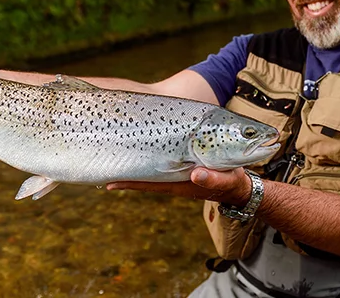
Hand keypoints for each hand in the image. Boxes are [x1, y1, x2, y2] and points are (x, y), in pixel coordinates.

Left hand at [106, 167, 253, 205]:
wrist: (240, 185)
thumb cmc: (233, 182)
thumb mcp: (227, 179)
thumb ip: (212, 178)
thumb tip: (195, 175)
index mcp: (181, 183)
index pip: (149, 183)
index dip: (129, 182)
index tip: (108, 182)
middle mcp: (174, 178)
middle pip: (142, 177)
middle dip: (122, 175)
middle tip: (99, 172)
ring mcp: (177, 173)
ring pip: (148, 170)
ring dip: (130, 167)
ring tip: (110, 163)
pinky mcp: (182, 165)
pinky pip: (159, 163)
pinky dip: (146, 161)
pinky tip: (136, 154)